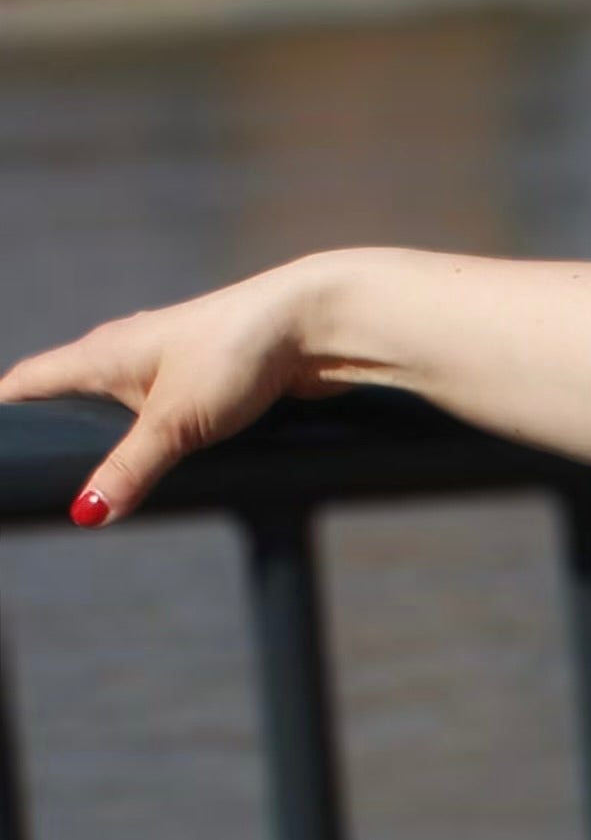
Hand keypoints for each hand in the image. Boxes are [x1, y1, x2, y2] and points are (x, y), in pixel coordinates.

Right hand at [0, 266, 334, 523]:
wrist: (312, 325)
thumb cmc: (236, 356)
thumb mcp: (175, 424)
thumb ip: (130, 469)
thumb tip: (86, 513)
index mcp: (101, 353)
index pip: (30, 380)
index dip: (5, 408)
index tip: (0, 437)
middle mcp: (126, 350)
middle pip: (71, 390)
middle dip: (53, 425)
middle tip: (43, 468)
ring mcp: (167, 361)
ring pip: (119, 399)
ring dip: (106, 431)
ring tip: (95, 473)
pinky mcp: (205, 375)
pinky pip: (160, 406)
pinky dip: (148, 430)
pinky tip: (162, 455)